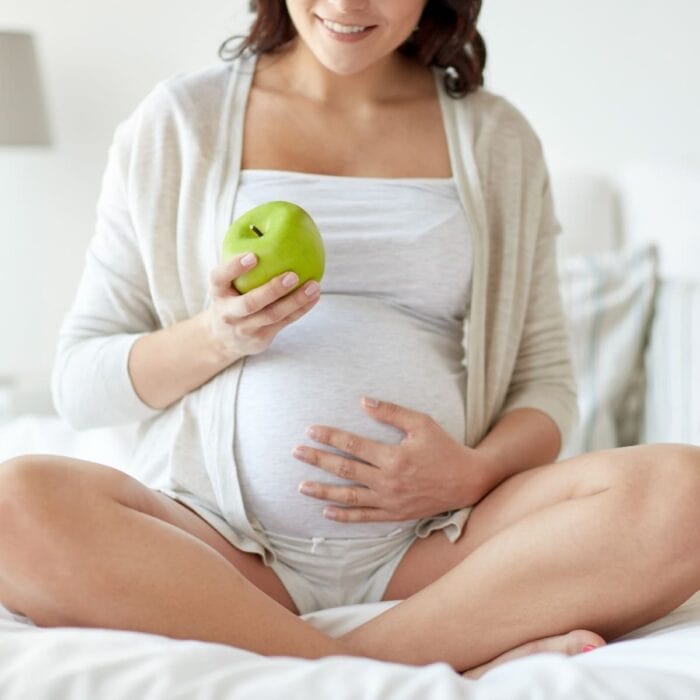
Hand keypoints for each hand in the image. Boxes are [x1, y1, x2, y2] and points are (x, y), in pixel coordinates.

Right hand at [206, 253, 320, 360]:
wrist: (221, 339)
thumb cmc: (230, 298)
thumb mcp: (226, 284)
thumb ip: (241, 265)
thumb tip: (270, 229)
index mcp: (217, 292)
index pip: (220, 277)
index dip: (234, 267)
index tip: (253, 255)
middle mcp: (228, 312)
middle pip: (250, 303)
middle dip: (272, 290)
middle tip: (292, 275)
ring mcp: (245, 328)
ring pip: (272, 315)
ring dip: (295, 300)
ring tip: (313, 285)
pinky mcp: (260, 338)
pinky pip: (285, 322)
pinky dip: (301, 309)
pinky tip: (314, 296)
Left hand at [292, 397, 488, 522]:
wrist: (467, 481)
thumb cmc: (444, 448)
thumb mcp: (422, 423)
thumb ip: (392, 412)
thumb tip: (363, 402)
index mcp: (394, 457)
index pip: (352, 445)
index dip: (329, 437)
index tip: (310, 430)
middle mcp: (388, 481)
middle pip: (344, 470)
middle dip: (317, 460)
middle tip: (296, 452)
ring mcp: (390, 501)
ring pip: (349, 497)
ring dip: (323, 491)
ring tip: (301, 486)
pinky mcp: (395, 514)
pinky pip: (364, 517)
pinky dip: (344, 515)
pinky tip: (326, 512)